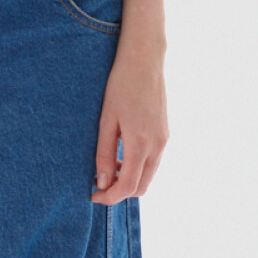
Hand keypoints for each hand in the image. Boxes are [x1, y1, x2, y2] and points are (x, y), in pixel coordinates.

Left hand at [92, 40, 166, 201]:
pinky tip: (121, 155)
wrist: (144, 60)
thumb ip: (105, 154)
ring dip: (129, 180)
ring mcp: (164, 140)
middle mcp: (158, 146)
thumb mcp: (107, 120)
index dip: (109, 196)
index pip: (128, 186)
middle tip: (98, 184)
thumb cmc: (121, 85)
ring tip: (107, 168)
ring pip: (149, 176)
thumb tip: (103, 182)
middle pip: (141, 187)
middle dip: (120, 192)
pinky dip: (138, 168)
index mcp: (141, 143)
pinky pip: (153, 162)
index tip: (93, 195)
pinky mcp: (165, 134)